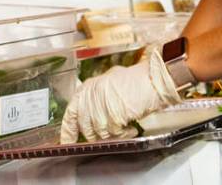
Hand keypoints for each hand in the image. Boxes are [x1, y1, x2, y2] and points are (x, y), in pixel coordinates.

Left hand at [59, 49, 180, 143]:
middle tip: (111, 130)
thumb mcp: (109, 81)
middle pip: (86, 129)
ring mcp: (100, 108)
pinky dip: (123, 134)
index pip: (71, 115)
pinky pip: (114, 135)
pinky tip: (130, 128)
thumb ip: (96, 96)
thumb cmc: (136, 80)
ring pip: (100, 134)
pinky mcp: (111, 118)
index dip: (68, 132)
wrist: (152, 80)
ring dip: (113, 134)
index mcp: (87, 89)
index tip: (68, 142)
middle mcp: (90, 98)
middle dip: (98, 135)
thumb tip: (90, 112)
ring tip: (125, 127)